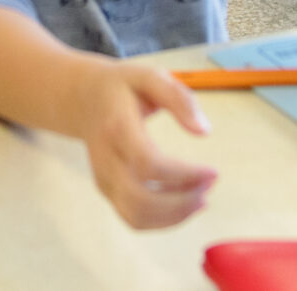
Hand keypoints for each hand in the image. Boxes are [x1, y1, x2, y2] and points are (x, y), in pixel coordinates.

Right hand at [75, 61, 217, 229]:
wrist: (83, 97)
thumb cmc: (122, 87)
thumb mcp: (150, 76)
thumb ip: (179, 99)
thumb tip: (204, 132)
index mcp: (117, 127)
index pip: (148, 164)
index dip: (184, 175)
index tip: (213, 171)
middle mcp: (105, 158)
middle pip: (140, 199)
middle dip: (182, 202)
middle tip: (209, 187)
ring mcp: (103, 178)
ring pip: (137, 216)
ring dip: (175, 215)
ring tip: (201, 198)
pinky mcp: (107, 190)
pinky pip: (134, 218)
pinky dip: (163, 220)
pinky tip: (184, 204)